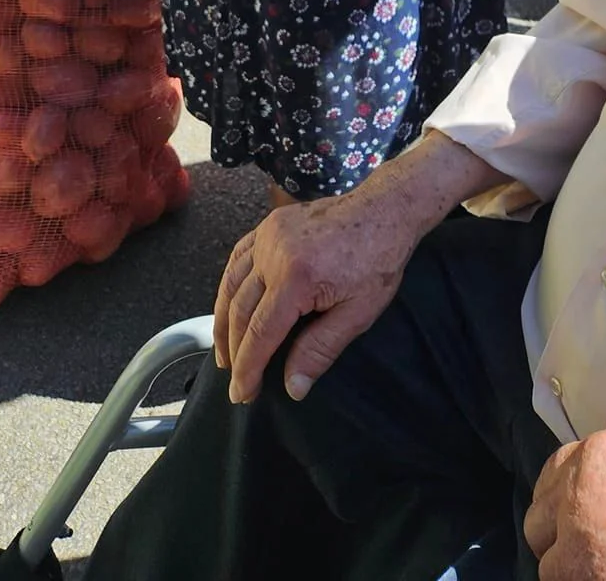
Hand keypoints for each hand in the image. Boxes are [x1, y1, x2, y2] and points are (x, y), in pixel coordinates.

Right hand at [213, 132, 503, 407]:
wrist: (383, 209)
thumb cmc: (377, 261)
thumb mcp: (358, 313)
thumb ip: (320, 349)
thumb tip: (292, 388)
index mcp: (295, 278)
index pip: (261, 334)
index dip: (248, 368)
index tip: (241, 394)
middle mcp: (272, 254)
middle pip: (240, 311)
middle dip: (234, 351)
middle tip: (234, 382)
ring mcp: (267, 235)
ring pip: (231, 284)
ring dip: (222, 322)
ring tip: (224, 353)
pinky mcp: (269, 224)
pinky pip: (238, 257)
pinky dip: (228, 284)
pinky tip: (229, 304)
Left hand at [524, 429, 605, 580]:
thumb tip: (598, 510)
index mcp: (595, 457)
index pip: (547, 480)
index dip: (561, 506)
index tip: (573, 521)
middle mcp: (577, 496)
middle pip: (537, 527)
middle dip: (559, 543)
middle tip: (591, 557)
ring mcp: (580, 543)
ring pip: (551, 571)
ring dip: (574, 576)